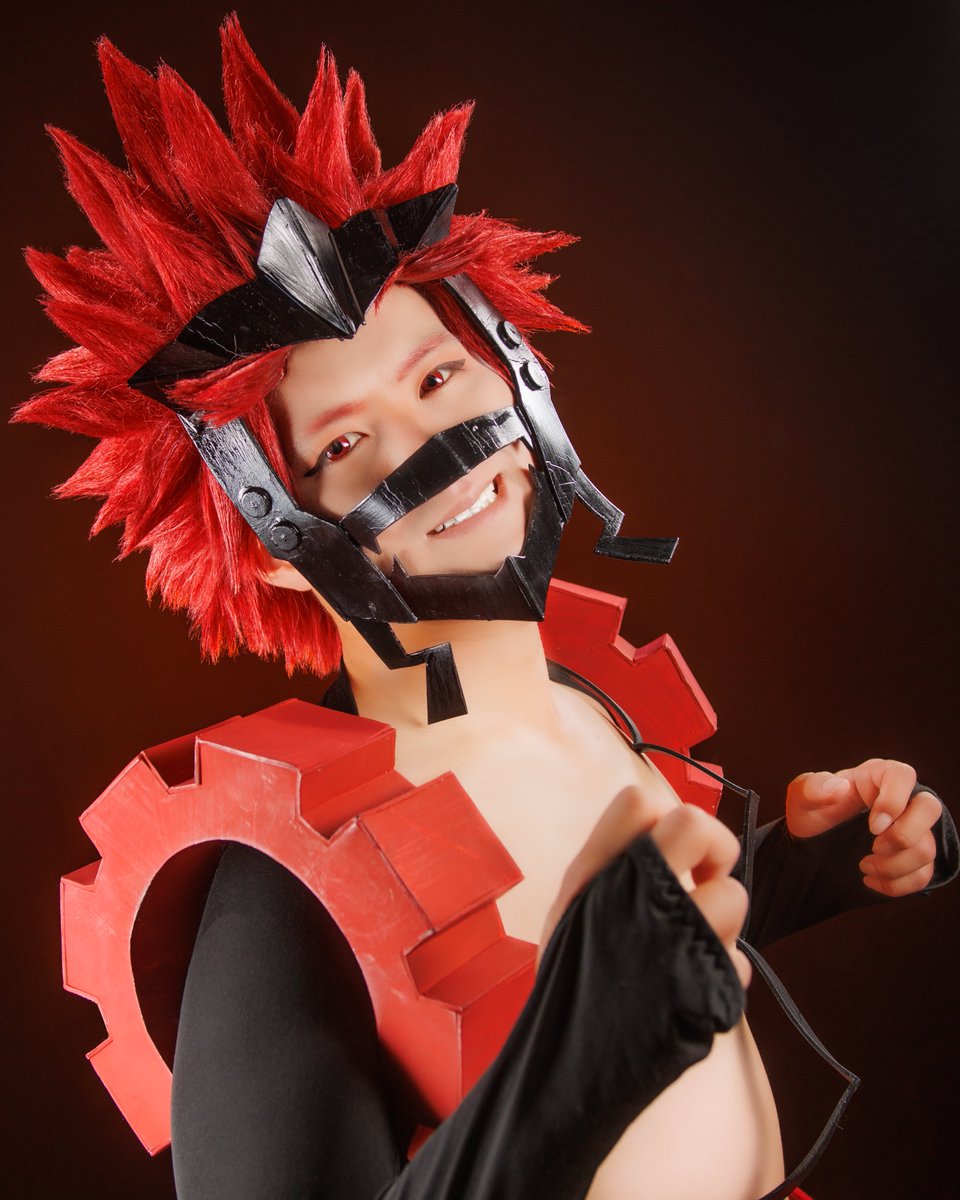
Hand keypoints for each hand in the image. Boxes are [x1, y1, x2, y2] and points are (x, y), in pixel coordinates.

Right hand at [539, 789, 750, 987]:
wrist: (570, 1065)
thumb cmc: (572, 982)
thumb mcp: (570, 911)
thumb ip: (607, 861)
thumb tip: (655, 819)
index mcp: (595, 874)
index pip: (637, 801)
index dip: (660, 816)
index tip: (664, 848)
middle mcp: (634, 894)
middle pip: (695, 825)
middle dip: (714, 847)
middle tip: (703, 875)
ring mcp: (673, 937)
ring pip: (732, 896)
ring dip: (721, 922)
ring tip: (692, 946)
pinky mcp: (704, 981)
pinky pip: (739, 959)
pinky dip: (723, 973)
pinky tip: (692, 987)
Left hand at [786, 758, 941, 896]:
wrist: (810, 848)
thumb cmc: (811, 814)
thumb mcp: (800, 798)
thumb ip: (812, 788)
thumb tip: (839, 787)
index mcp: (876, 778)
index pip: (903, 775)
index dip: (894, 802)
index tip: (873, 827)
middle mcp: (900, 800)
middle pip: (930, 808)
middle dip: (904, 836)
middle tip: (874, 847)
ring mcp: (910, 830)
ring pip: (927, 848)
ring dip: (895, 865)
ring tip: (864, 866)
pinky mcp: (911, 858)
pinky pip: (923, 875)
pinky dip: (897, 884)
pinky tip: (870, 880)